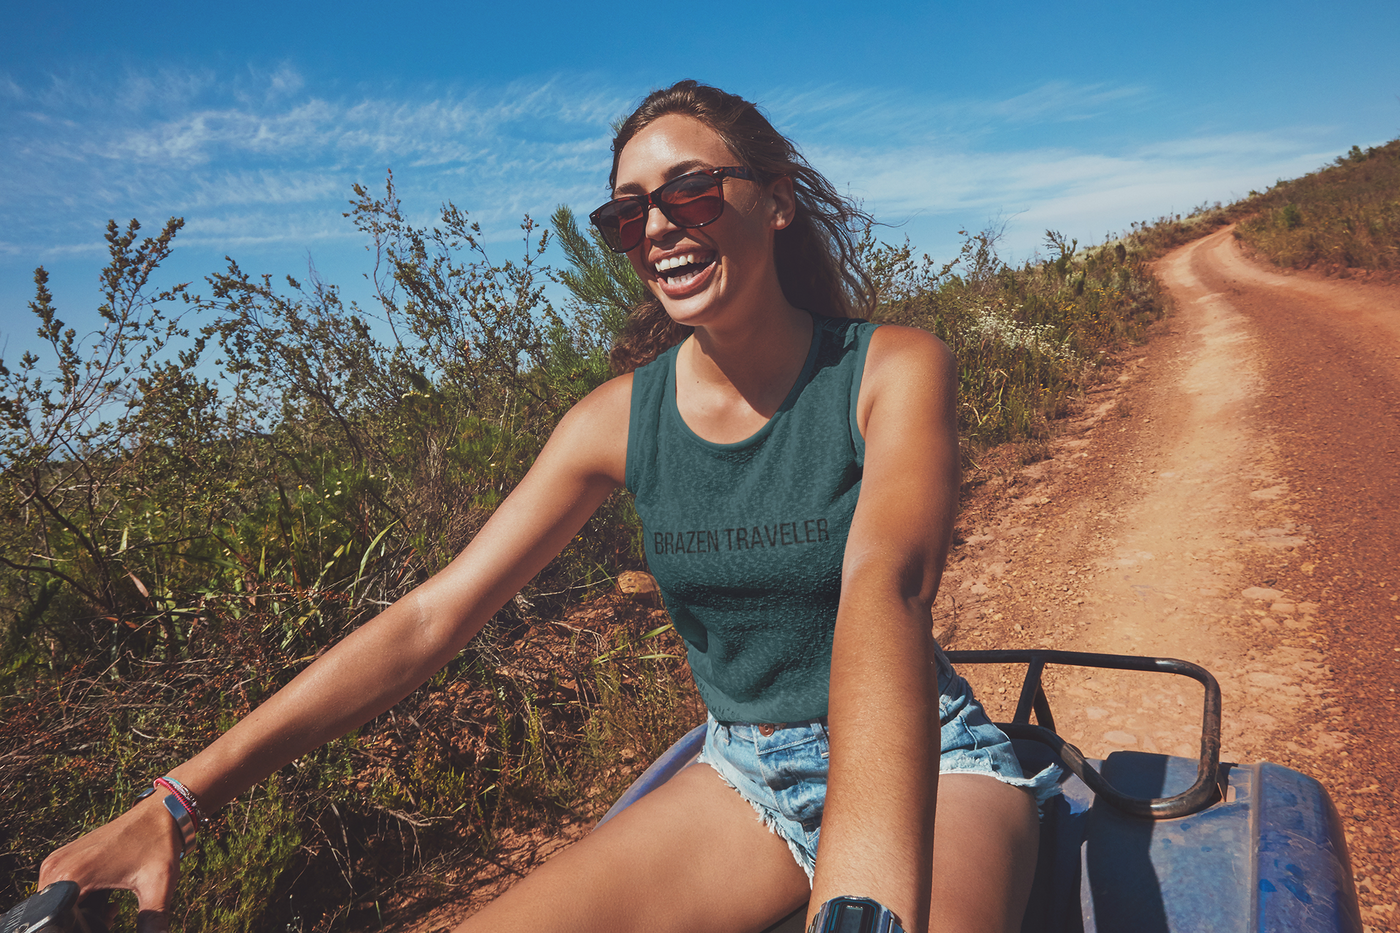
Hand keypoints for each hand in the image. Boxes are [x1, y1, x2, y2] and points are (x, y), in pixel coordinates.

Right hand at [37, 791, 183, 932]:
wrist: (160, 813)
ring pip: (59, 908)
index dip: (87, 928)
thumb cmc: (159, 846)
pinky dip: (81, 903)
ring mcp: (54, 864)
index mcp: (71, 876)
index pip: (61, 924)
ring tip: (112, 904)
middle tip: (115, 911)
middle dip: (85, 924)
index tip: (113, 916)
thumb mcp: (158, 887)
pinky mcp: (60, 861)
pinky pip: (60, 893)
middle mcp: (54, 869)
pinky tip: (105, 897)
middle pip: (59, 918)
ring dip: (83, 915)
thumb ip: (153, 920)